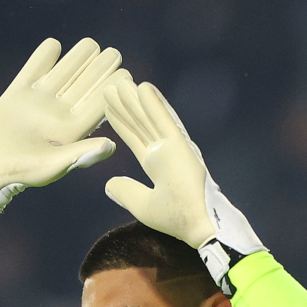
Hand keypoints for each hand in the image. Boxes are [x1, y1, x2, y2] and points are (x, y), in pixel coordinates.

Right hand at [0, 38, 129, 201]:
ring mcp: (39, 101)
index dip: (111, 89)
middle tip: (113, 54)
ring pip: (63, 73)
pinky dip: (43, 57)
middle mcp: (59, 112)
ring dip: (77, 58)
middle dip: (100, 69)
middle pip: (84, 85)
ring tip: (91, 45)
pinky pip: (33, 69)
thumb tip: (112, 145)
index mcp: (73, 129)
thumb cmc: (22, 173)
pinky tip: (54, 45)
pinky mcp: (18, 92)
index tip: (125, 74)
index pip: (98, 104)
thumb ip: (82, 154)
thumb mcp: (54, 165)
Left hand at [102, 79, 215, 247]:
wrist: (199, 225)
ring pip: (150, 118)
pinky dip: (155, 104)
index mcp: (157, 165)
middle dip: (125, 105)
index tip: (107, 105)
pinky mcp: (181, 145)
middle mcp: (164, 152)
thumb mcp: (143, 205)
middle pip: (140, 123)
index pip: (134, 138)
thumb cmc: (177, 220)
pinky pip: (165, 121)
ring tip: (120, 81)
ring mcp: (174, 147)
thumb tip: (108, 183)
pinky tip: (143, 87)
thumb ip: (126, 192)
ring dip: (135, 99)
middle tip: (110, 85)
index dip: (121, 121)